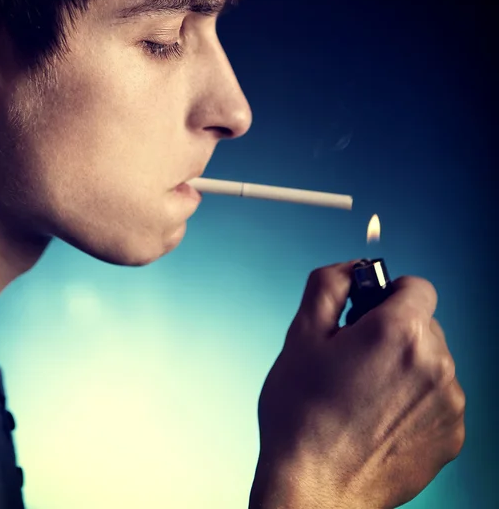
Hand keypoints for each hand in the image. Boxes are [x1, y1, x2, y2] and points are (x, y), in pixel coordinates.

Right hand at [249, 260, 465, 508]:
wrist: (313, 487)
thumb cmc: (301, 412)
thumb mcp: (301, 335)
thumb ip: (329, 284)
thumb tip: (350, 267)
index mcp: (398, 332)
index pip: (418, 286)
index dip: (389, 291)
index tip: (367, 311)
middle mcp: (436, 364)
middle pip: (424, 323)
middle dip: (392, 329)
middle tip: (353, 357)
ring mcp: (449, 404)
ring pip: (431, 360)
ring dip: (404, 364)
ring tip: (363, 392)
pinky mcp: (452, 435)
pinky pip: (437, 397)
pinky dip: (414, 398)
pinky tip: (379, 417)